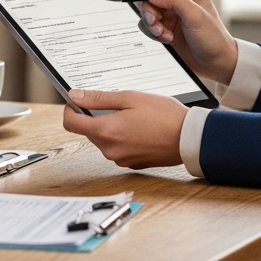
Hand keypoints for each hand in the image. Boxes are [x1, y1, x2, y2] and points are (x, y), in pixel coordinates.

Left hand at [62, 89, 187, 168]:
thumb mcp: (130, 98)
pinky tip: (138, 128)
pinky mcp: (131, 164)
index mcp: (106, 132)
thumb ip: (99, 98)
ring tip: (132, 115)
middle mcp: (110, 150)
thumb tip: (75, 96)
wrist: (189, 138)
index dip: (71, 110)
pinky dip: (121, 137)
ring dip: (109, 127)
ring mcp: (120, 159)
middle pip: (88, 131)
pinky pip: (117, 148)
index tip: (77, 101)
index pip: (71, 124)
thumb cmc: (164, 115)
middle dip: (95, 117)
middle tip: (116, 104)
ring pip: (102, 140)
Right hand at [133, 0, 237, 84]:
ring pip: (148, 11)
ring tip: (164, 34)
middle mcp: (178, 0)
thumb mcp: (196, 16)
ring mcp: (171, 15)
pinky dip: (154, 33)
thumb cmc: (213, 38)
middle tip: (154, 21)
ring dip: (152, 23)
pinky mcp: (165, 29)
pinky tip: (167, 39)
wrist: (215, 63)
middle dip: (149, 9)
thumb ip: (175, 0)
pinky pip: (149, 26)